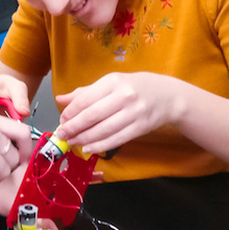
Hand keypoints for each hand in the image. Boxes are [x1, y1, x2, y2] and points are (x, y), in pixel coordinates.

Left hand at [56, 72, 188, 154]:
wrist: (167, 96)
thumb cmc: (134, 87)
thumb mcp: (111, 83)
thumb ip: (85, 92)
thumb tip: (61, 99)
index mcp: (113, 81)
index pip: (86, 99)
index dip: (70, 112)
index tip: (61, 120)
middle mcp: (124, 96)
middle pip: (92, 116)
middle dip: (73, 127)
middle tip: (61, 135)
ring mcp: (134, 113)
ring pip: (103, 130)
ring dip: (84, 138)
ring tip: (71, 142)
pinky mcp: (140, 128)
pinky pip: (116, 139)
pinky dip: (100, 146)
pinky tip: (88, 148)